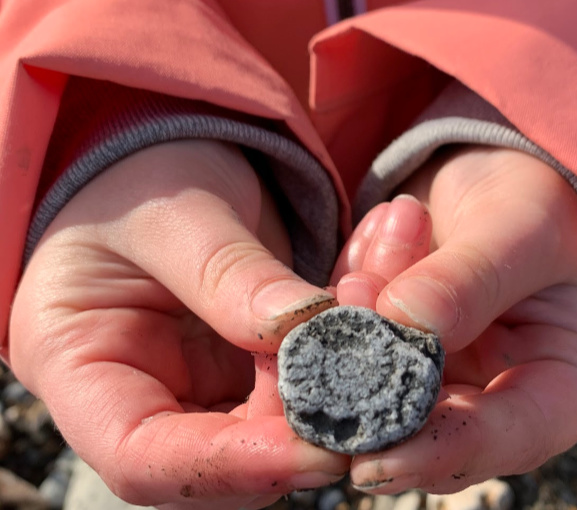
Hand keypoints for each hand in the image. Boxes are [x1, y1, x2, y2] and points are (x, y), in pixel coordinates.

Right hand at [9, 140, 348, 508]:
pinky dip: (357, 329)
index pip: (145, 459)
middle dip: (312, 418)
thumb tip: (306, 330)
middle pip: (231, 455)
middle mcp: (147, 399)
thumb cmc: (139, 178)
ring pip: (290, 420)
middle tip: (379, 359)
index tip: (319, 450)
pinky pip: (317, 373)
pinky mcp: (256, 370)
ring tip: (383, 279)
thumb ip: (228, 273)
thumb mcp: (173, 213)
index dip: (233, 468)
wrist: (167, 159)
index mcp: (84, 371)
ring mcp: (207, 390)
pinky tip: (383, 262)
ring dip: (351, 366)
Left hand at [333, 147, 576, 493]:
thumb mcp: (526, 227)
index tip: (375, 460)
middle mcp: (497, 394)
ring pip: (375, 376)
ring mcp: (440, 373)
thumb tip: (400, 321)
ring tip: (397, 224)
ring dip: (368, 301)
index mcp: (565, 384)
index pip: (510, 438)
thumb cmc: (544, 203)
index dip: (442, 453)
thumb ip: (472, 278)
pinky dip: (356, 279)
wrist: (506, 175)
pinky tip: (386, 227)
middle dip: (378, 369)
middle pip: (426, 425)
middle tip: (357, 293)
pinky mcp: (393, 347)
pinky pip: (350, 334)